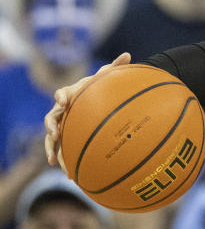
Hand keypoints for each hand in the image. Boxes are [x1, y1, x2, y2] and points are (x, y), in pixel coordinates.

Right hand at [43, 53, 130, 171]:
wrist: (94, 103)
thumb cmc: (99, 90)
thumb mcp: (106, 78)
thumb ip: (115, 67)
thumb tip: (128, 54)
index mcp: (71, 95)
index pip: (61, 94)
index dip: (61, 97)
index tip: (64, 100)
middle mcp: (62, 111)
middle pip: (51, 118)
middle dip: (51, 125)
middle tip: (54, 133)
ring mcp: (62, 126)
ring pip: (51, 138)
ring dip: (50, 147)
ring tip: (52, 160)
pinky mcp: (65, 139)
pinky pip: (60, 149)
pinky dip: (61, 160)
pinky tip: (68, 173)